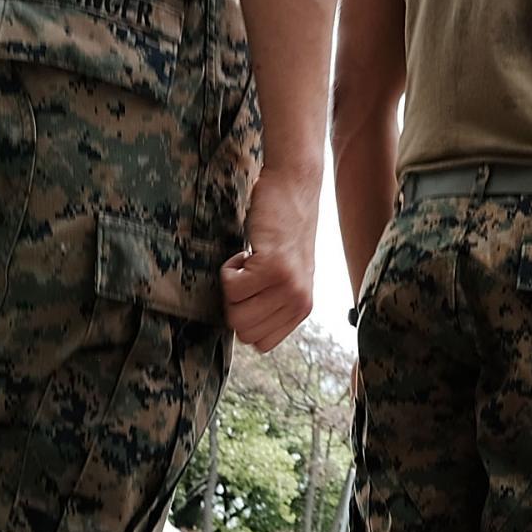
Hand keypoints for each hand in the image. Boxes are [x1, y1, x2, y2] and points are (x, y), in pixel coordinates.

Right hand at [223, 167, 316, 352]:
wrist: (294, 188)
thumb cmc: (284, 228)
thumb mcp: (287, 276)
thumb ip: (274, 303)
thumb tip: (244, 327)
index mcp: (302, 309)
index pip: (260, 343)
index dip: (245, 318)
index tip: (252, 291)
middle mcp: (299, 302)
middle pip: (244, 332)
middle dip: (234, 305)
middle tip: (248, 276)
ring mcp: (288, 286)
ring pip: (236, 313)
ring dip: (231, 286)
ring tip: (248, 263)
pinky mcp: (273, 266)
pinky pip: (232, 286)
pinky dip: (229, 268)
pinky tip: (246, 252)